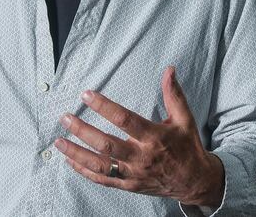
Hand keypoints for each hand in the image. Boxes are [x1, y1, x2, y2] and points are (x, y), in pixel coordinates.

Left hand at [54, 66, 224, 207]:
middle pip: (106, 145)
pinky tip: (70, 161)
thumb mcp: (185, 119)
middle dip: (83, 131)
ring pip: (100, 165)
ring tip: (59, 141)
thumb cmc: (188, 147)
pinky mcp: (129, 185)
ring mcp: (133, 174)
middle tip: (66, 118)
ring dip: (77, 153)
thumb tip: (169, 69)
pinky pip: (102, 180)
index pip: (124, 120)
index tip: (87, 94)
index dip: (104, 106)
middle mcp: (141, 158)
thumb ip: (174, 94)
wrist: (195, 182)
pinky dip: (84, 171)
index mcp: (154, 138)